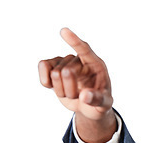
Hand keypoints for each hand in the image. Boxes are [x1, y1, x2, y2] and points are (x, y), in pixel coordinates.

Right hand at [39, 28, 115, 142]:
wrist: (88, 107)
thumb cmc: (99, 103)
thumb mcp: (105, 105)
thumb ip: (98, 100)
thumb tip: (85, 96)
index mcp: (96, 65)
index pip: (85, 50)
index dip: (74, 42)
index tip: (63, 31)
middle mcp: (80, 60)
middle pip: (67, 71)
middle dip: (70, 91)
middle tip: (80, 97)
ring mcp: (66, 62)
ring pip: (55, 74)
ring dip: (62, 92)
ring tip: (72, 94)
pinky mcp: (53, 66)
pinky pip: (43, 67)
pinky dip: (45, 80)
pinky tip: (53, 86)